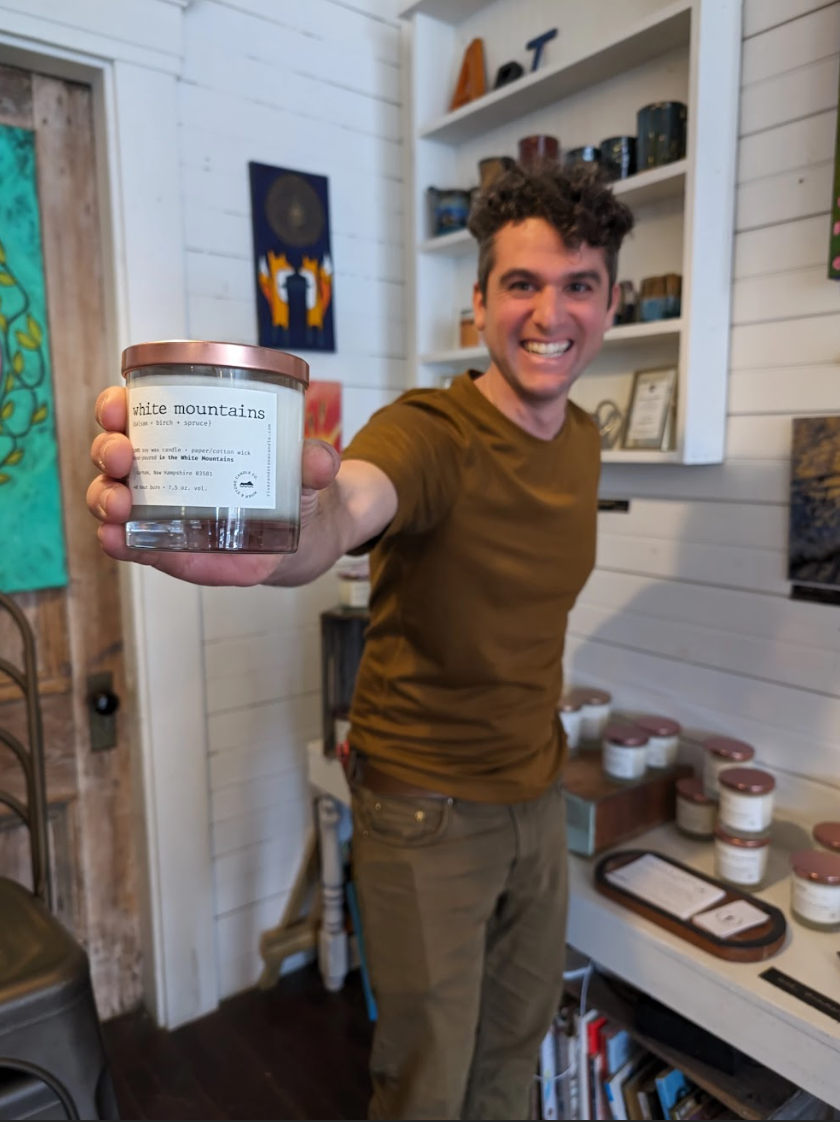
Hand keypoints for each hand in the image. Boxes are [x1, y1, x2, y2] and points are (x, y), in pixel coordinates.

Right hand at [87, 386, 339, 585]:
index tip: (119, 405)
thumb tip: (319, 460)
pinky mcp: (168, 549)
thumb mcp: (305, 470)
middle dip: (109, 450)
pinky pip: (131, 544)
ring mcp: (160, 510)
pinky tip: (115, 538)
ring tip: (119, 504)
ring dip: (105, 497)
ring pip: (112, 497)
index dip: (116, 405)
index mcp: (184, 434)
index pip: (136, 411)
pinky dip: (117, 541)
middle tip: (123, 456)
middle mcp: (162, 469)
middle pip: (115, 452)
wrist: (304, 537)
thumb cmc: (293, 487)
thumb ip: (313, 463)